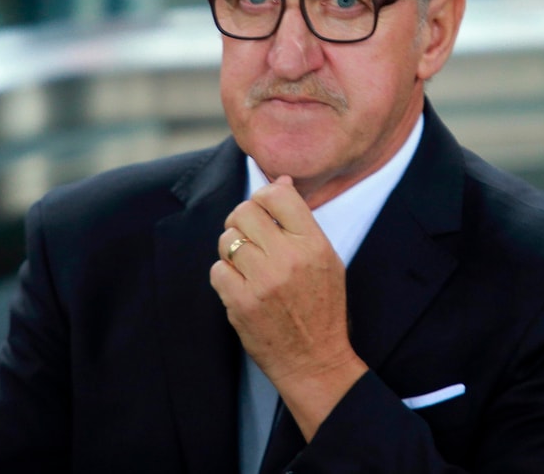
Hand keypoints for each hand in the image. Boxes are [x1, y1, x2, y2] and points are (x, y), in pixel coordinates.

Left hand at [210, 175, 366, 438]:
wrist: (315, 360)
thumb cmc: (322, 307)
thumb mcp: (326, 259)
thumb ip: (301, 222)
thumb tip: (280, 183)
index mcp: (313, 244)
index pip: (278, 195)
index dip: (263, 197)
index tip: (263, 210)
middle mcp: (288, 258)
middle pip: (244, 212)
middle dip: (241, 221)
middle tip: (248, 236)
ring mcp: (262, 281)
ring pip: (227, 240)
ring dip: (232, 249)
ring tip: (246, 265)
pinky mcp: (241, 303)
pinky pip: (217, 270)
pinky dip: (224, 276)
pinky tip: (240, 286)